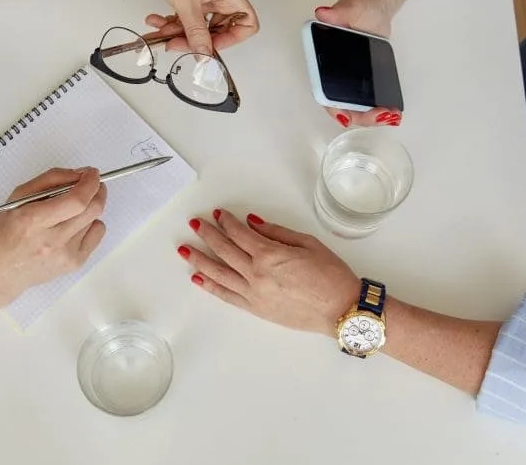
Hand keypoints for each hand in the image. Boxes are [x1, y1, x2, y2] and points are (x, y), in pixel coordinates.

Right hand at [0, 168, 107, 302]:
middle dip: (98, 191)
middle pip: (92, 209)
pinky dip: (91, 224)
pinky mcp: (74, 263)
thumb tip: (79, 174)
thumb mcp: (19, 196)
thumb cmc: (8, 231)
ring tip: (69, 211)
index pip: (76, 200)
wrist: (1, 270)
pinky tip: (73, 227)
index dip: (90, 183)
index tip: (92, 173)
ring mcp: (65, 254)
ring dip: (89, 208)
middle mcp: (52, 240)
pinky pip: (97, 234)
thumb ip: (50, 179)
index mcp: (34, 220)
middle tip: (92, 184)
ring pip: (95, 219)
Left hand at [125, 0, 258, 55]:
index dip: (232, 39)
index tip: (210, 47)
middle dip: (196, 38)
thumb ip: (196, 30)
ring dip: (178, 31)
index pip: (247, 22)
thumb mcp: (185, 1)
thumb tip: (205, 54)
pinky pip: (185, 16)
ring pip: (198, 24)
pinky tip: (155, 21)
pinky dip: (170, 21)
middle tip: (175, 44)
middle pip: (218, 29)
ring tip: (159, 32)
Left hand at [180, 210, 359, 336]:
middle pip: (225, 250)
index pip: (240, 234)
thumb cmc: (331, 275)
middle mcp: (256, 275)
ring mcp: (253, 294)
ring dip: (200, 260)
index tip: (218, 213)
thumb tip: (253, 222)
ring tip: (184, 249)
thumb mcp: (308, 244)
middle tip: (195, 224)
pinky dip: (210, 286)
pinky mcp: (255, 309)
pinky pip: (226, 295)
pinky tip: (197, 278)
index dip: (227, 222)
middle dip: (208, 235)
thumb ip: (276, 232)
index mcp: (270, 255)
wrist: (341, 310)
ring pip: (219, 274)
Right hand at [314, 0, 400, 128]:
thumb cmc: (359, 7)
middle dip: (360, 116)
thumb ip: (337, 12)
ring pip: (355, 107)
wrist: (376, 8)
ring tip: (391, 115)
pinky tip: (392, 112)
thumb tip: (324, 13)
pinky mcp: (364, 80)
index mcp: (324, 61)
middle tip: (382, 115)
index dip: (333, 107)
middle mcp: (335, 75)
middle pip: (341, 105)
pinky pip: (366, 100)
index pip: (324, 91)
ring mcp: (350, 80)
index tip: (347, 117)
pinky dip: (377, 109)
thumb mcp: (350, 7)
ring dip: (370, 116)